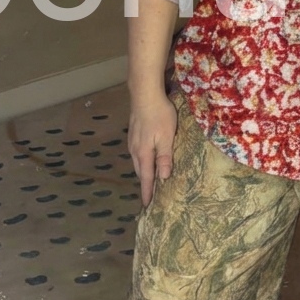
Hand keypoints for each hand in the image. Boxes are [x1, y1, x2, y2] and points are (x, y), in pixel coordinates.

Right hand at [128, 91, 177, 206]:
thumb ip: (165, 157)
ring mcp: (132, 141)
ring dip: (143, 171)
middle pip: (140, 171)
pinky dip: (142, 160)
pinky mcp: (133, 133)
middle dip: (145, 183)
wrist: (144, 94)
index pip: (146, 177)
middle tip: (150, 195)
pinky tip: (147, 158)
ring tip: (149, 179)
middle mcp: (135, 150)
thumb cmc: (159, 115)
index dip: (147, 191)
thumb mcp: (167, 136)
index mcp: (144, 153)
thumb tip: (163, 177)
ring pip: (138, 161)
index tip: (147, 206)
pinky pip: (137, 153)